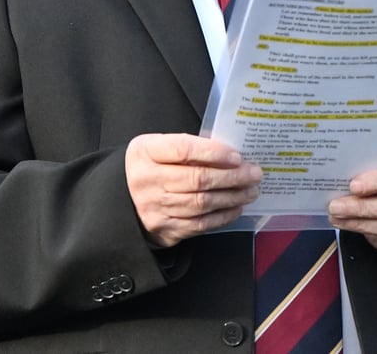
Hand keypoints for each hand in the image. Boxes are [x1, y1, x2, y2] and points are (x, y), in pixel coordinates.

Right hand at [125, 133, 262, 246]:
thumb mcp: (158, 147)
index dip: (213, 152)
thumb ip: (187, 147)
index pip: (183, 149)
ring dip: (232, 197)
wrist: (122, 198)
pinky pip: (199, 225)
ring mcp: (155, 208)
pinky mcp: (164, 230)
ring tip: (251, 190)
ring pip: (202, 204)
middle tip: (254, 173)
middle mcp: (147, 180)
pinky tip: (236, 207)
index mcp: (145, 152)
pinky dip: (222, 216)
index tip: (237, 156)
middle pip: (197, 179)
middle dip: (232, 177)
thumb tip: (229, 155)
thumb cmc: (149, 166)